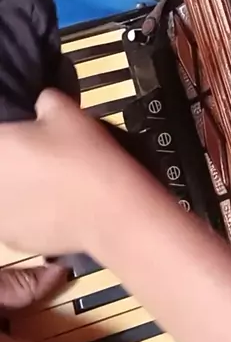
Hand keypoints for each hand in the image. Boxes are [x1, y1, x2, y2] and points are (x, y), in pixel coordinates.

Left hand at [0, 88, 127, 255]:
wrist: (109, 210)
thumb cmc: (87, 158)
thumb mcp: (67, 111)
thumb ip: (46, 102)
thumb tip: (44, 105)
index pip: (1, 140)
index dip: (14, 138)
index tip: (29, 139)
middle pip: (1, 167)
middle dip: (14, 163)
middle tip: (43, 159)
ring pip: (5, 195)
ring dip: (20, 189)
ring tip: (51, 184)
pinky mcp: (13, 239)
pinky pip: (16, 221)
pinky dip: (31, 215)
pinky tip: (55, 207)